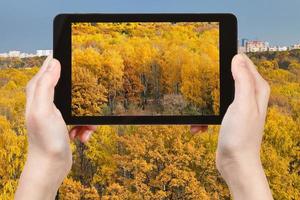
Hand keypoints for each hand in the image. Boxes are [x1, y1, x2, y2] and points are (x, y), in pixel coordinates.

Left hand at [15, 56, 96, 199]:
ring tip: (84, 128)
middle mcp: (46, 102)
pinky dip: (85, 128)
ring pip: (80, 105)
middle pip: (69, 88)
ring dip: (86, 117)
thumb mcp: (44, 109)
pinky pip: (82, 119)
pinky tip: (82, 135)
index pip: (47, 70)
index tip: (74, 58)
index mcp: (38, 94)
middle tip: (87, 102)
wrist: (51, 165)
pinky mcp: (66, 124)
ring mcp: (57, 114)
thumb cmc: (45, 140)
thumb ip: (46, 85)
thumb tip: (54, 63)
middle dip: (81, 96)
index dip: (59, 64)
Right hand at [191, 54, 272, 199]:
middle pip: (229, 78)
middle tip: (202, 80)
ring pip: (217, 95)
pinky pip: (212, 111)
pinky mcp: (228, 119)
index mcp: (256, 90)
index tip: (216, 52)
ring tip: (197, 109)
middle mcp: (249, 97)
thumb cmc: (241, 136)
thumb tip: (238, 58)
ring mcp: (238, 108)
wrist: (235, 163)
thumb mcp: (242, 104)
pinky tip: (198, 126)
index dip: (232, 57)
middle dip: (214, 80)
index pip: (245, 64)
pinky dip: (204, 118)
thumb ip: (242, 80)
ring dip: (206, 102)